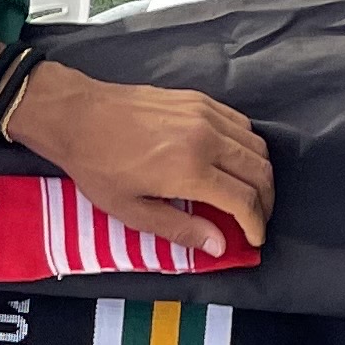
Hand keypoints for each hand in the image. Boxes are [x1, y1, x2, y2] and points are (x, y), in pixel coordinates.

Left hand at [0, 57, 275, 258]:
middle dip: (266, 201)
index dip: (256, 224)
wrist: (78, 116)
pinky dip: (248, 147)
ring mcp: (205, 114)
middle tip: (257, 220)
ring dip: (261, 174)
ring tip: (250, 194)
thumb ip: (180, 229)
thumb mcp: (132, 211)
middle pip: (260, 171)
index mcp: (190, 169)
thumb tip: (219, 245)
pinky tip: (235, 163)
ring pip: (256, 145)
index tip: (254, 240)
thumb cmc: (98, 167)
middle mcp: (206, 138)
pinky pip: (241, 124)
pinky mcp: (200, 100)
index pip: (244, 200)